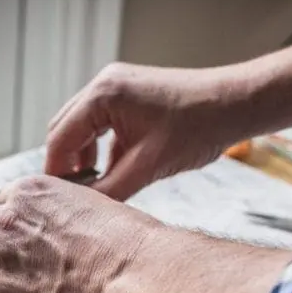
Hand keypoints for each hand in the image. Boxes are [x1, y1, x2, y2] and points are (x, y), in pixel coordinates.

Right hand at [45, 62, 233, 200]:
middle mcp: (104, 84)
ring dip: (82, 157)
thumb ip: (110, 189)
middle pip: (64, 130)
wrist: (235, 105)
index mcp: (103, 95)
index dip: (56, 172)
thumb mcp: (148, 167)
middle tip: (73, 197)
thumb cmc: (198, 128)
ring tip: (94, 187)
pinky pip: (101, 124)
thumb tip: (81, 208)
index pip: (59, 138)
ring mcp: (116, 87)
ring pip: (82, 128)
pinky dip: (101, 149)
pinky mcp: (129, 95)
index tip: (58, 201)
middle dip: (65, 164)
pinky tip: (113, 172)